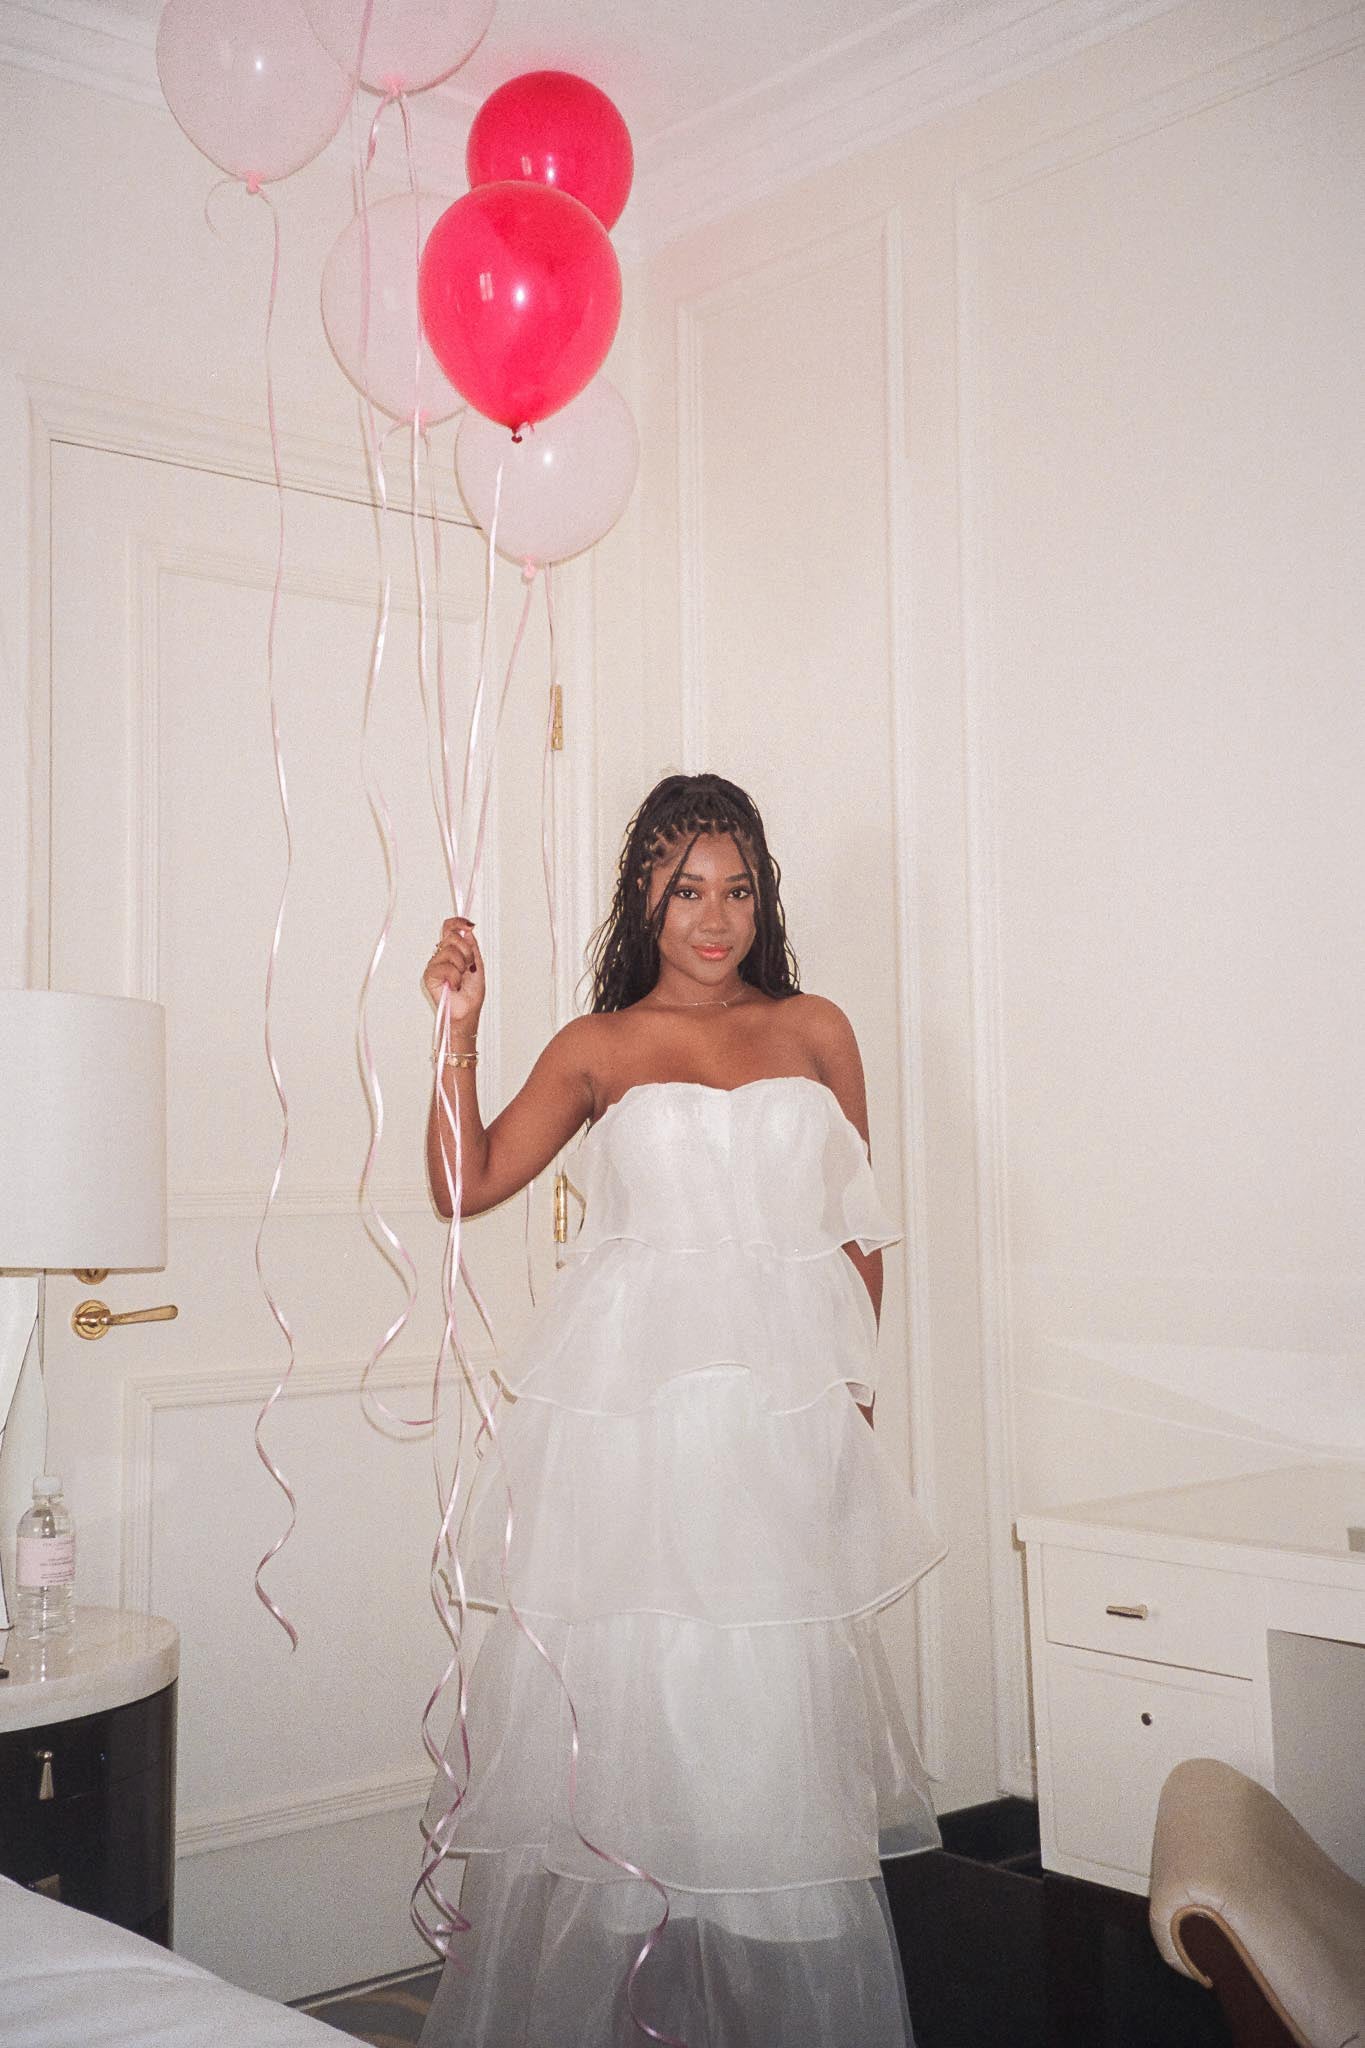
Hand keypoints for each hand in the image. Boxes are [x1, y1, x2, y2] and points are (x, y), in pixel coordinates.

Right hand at [423, 917, 484, 1035]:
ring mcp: (434, 965)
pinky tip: (454, 985)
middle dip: (466, 951)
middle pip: (451, 937)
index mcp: (452, 950)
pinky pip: (444, 966)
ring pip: (449, 951)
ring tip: (461, 978)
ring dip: (461, 966)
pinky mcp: (429, 976)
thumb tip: (467, 928)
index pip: (449, 928)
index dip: (457, 922)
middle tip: (468, 967)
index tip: (469, 925)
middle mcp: (441, 955)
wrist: (467, 1011)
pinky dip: (454, 976)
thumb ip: (471, 945)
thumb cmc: (471, 993)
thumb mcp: (477, 963)